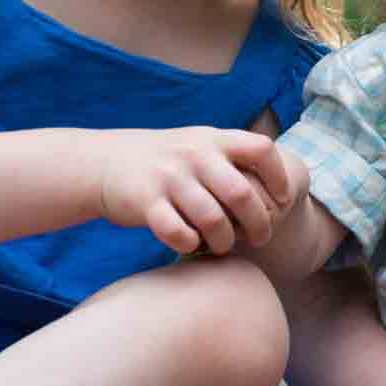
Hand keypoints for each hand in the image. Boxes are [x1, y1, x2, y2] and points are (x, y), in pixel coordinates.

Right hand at [94, 127, 290, 254]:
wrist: (104, 162)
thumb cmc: (167, 162)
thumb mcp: (200, 146)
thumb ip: (234, 159)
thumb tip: (281, 191)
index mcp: (214, 139)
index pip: (262, 150)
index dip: (279, 177)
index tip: (281, 201)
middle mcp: (194, 155)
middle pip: (242, 194)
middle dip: (259, 223)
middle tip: (260, 238)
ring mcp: (169, 178)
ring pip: (213, 219)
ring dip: (225, 241)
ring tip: (224, 246)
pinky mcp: (146, 202)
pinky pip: (179, 233)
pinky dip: (190, 245)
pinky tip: (191, 244)